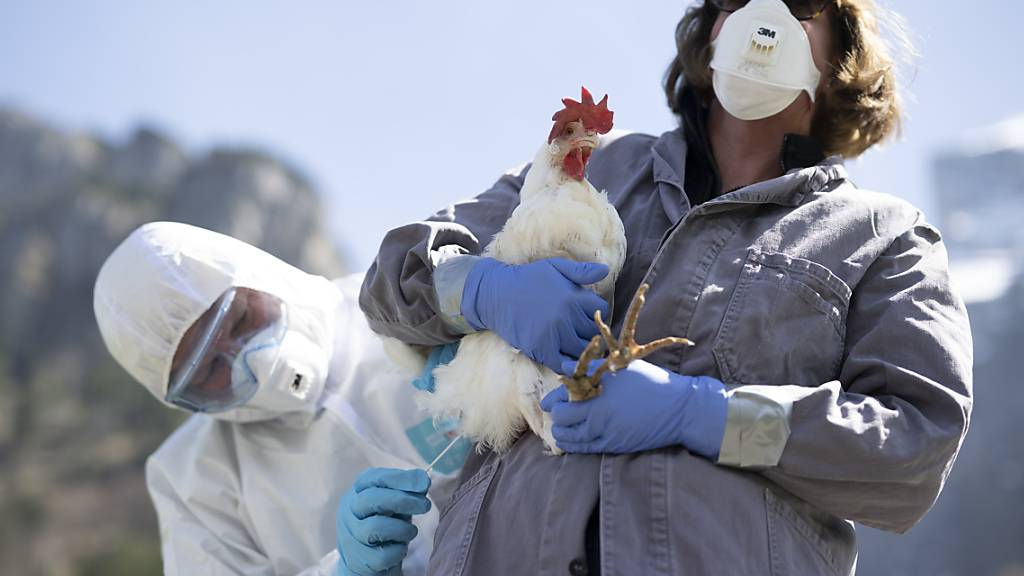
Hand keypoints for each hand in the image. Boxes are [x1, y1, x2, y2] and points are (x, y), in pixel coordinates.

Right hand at [336, 468, 431, 575]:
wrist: (369, 559)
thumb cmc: (386, 523)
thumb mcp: (397, 503)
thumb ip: (409, 490)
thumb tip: (423, 479)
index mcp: (358, 492)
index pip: (373, 478)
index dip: (398, 478)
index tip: (423, 482)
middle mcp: (349, 512)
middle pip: (371, 499)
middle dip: (403, 500)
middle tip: (426, 505)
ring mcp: (351, 537)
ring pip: (376, 527)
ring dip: (402, 529)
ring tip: (411, 532)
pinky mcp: (359, 561)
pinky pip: (382, 555)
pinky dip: (398, 551)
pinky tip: (400, 548)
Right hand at [461, 257, 608, 371]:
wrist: (496, 294)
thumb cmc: (528, 279)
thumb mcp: (556, 267)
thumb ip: (581, 271)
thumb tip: (605, 270)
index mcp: (573, 297)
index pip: (602, 310)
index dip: (596, 311)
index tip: (586, 312)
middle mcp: (566, 317)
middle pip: (594, 332)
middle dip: (590, 330)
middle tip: (580, 328)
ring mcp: (554, 335)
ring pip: (582, 350)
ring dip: (581, 347)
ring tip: (573, 341)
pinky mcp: (541, 349)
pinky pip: (563, 363)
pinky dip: (567, 363)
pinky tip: (564, 354)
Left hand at [541, 359, 727, 457]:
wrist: (679, 409)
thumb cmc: (651, 383)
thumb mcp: (621, 368)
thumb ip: (591, 368)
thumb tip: (567, 367)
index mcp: (598, 394)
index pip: (563, 398)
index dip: (552, 400)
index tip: (548, 402)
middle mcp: (599, 417)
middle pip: (562, 420)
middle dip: (556, 416)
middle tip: (555, 413)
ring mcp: (606, 434)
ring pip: (571, 439)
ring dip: (561, 433)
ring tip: (559, 429)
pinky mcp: (615, 446)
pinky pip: (586, 449)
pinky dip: (574, 445)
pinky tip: (571, 441)